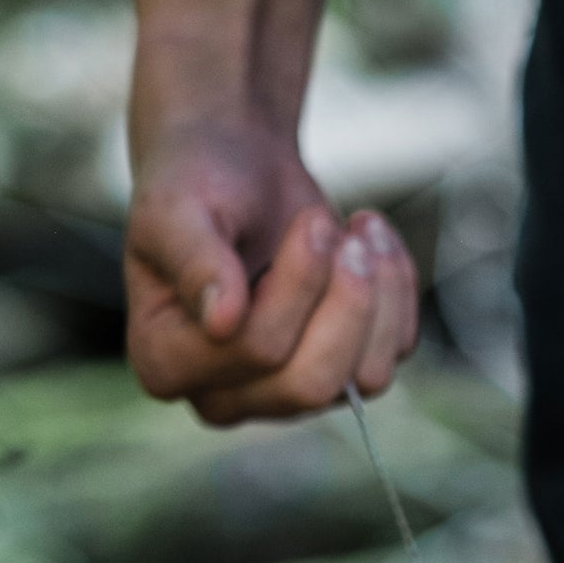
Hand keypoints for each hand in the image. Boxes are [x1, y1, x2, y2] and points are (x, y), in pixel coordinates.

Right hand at [124, 119, 418, 424]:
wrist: (239, 165)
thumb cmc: (198, 180)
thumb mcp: (178, 204)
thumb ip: (193, 258)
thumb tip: (222, 322)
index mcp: (165, 363)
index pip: (255, 351)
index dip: (298, 285)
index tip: (311, 223)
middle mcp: (226, 396)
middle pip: (312, 383)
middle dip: (345, 301)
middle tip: (346, 233)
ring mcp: (288, 393)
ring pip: (365, 379)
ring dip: (378, 295)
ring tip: (362, 231)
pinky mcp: (342, 375)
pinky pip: (394, 354)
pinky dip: (398, 293)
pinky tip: (375, 242)